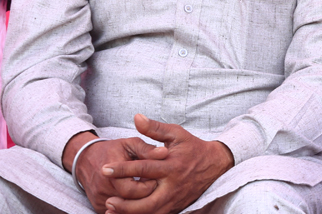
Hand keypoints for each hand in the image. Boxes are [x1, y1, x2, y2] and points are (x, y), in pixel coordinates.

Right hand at [65, 133, 165, 213]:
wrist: (86, 159)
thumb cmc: (113, 150)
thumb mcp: (130, 144)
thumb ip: (146, 149)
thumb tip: (164, 152)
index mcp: (111, 173)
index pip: (133, 190)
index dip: (148, 186)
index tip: (155, 178)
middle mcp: (103, 189)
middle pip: (129, 202)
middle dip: (145, 195)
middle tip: (153, 185)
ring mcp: (100, 200)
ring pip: (123, 209)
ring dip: (137, 201)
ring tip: (145, 190)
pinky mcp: (98, 206)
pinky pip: (116, 211)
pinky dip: (128, 205)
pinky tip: (136, 196)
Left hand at [100, 114, 234, 213]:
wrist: (215, 164)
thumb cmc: (193, 147)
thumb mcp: (176, 134)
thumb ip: (155, 128)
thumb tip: (137, 118)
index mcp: (171, 166)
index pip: (143, 168)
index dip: (123, 169)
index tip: (105, 169)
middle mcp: (172, 186)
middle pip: (145, 201)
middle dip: (125, 203)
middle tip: (108, 200)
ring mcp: (174, 199)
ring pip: (150, 212)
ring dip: (129, 213)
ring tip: (111, 209)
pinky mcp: (176, 207)